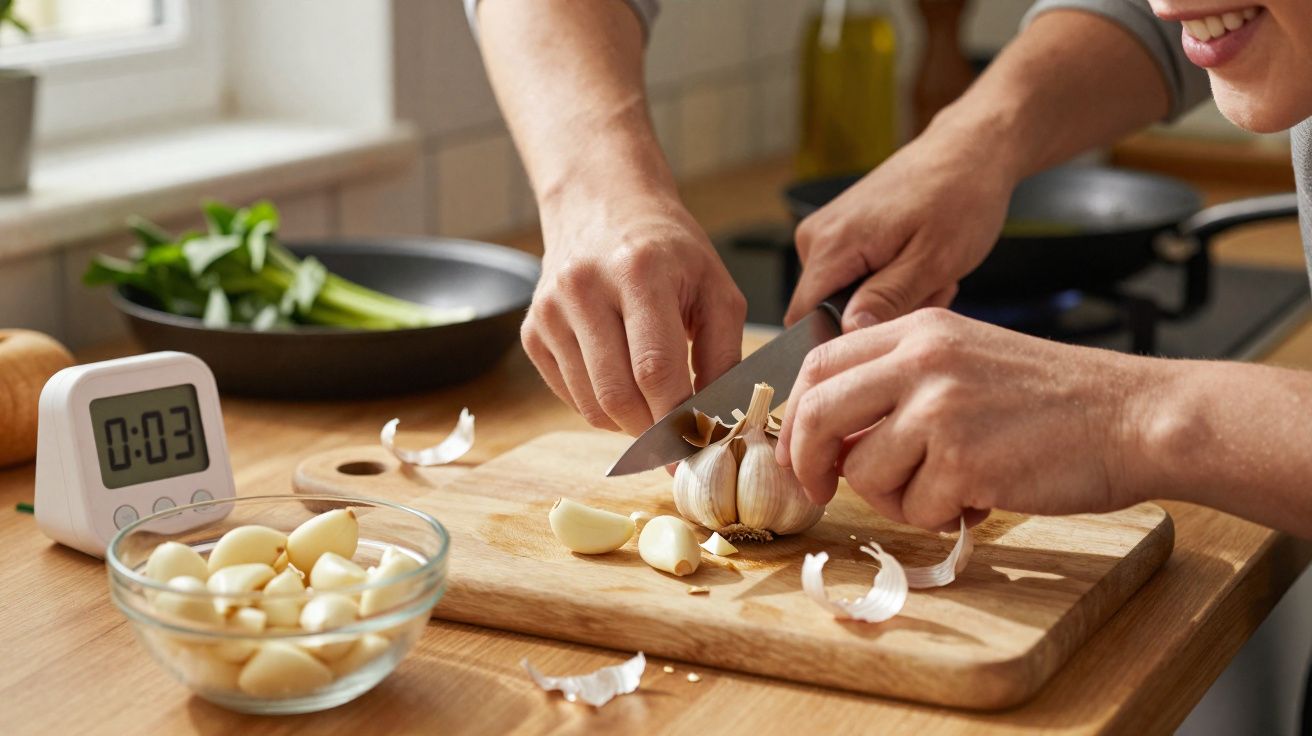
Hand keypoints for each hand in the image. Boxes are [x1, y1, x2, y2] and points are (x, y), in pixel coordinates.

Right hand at [522, 193, 745, 434]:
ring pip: (592, 405)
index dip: (679, 419)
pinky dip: (602, 407)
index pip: (656, 369)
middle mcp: (584, 288)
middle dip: (654, 431)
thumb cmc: (667, 250)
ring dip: (630, 423)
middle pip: (618, 395)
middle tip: (679, 440)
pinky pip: (570, 397)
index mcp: (639, 271)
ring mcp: (550, 311)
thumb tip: (717, 422)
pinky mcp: (532, 331)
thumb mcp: (715, 287)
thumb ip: (724, 355)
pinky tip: (623, 381)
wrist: (602, 204)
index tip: (699, 446)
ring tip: (655, 404)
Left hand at [776, 309, 1160, 530]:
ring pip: (863, 472)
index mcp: (919, 330)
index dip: (797, 415)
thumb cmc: (1056, 399)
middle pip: (818, 414)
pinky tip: (983, 494)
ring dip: (895, 497)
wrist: (1136, 417)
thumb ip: (900, 381)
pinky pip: (915, 507)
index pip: (818, 363)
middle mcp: (921, 359)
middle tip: (820, 490)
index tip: (802, 449)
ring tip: (948, 485)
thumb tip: (834, 434)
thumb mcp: (967, 358)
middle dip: (808, 462)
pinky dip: (941, 515)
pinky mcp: (963, 460)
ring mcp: (940, 409)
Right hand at [784, 122, 1017, 329]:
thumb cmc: (960, 196)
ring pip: (847, 298)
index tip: (891, 327)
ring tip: (930, 273)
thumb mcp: (933, 260)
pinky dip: (892, 281)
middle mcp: (816, 238)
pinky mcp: (841, 232)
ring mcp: (826, 233)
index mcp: (831, 244)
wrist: (969, 149)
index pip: (804, 320)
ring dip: (893, 299)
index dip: (842, 339)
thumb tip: (849, 334)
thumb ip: (886, 300)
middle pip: (830, 311)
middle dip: (882, 315)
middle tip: (930, 290)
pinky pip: (855, 279)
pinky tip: (919, 262)